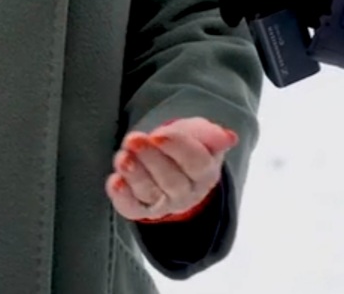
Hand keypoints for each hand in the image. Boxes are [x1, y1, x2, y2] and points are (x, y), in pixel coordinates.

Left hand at [104, 118, 238, 222]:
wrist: (173, 164)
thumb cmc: (188, 145)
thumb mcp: (201, 134)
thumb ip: (211, 135)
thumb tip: (229, 138)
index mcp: (206, 173)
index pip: (196, 163)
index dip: (177, 148)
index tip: (159, 134)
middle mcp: (186, 194)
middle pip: (171, 180)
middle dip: (151, 159)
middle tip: (134, 139)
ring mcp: (163, 205)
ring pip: (150, 193)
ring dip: (134, 174)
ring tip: (122, 157)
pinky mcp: (140, 210)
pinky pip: (132, 208)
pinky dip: (122, 197)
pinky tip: (115, 181)